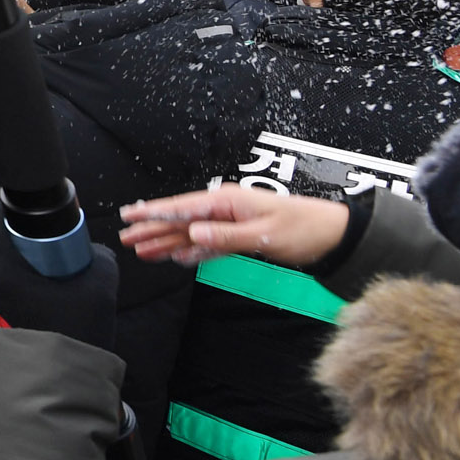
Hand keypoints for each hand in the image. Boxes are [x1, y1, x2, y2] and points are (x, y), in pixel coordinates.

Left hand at [0, 204, 117, 349]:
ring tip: (60, 265)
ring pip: (7, 260)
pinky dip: (28, 275)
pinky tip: (55, 285)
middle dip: (28, 233)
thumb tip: (89, 249)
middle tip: (56, 237)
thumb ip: (97, 255)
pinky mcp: (1, 309)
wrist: (67, 378)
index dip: (11, 207)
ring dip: (30, 256)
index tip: (35, 209)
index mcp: (1, 268)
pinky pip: (10, 279)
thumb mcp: (100, 283)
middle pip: (2, 239)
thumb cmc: (79, 329)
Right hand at [119, 189, 349, 267]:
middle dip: (152, 228)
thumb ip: (227, 235)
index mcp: (228, 202)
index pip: (182, 208)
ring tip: (143, 250)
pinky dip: (193, 252)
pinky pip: (210, 244)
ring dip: (167, 242)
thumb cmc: (304, 230)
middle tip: (126, 237)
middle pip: (181, 220)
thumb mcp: (265, 235)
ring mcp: (232, 222)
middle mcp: (226, 209)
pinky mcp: (242, 237)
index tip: (129, 214)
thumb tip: (193, 233)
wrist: (333, 235)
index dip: (153, 212)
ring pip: (192, 233)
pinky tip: (177, 258)